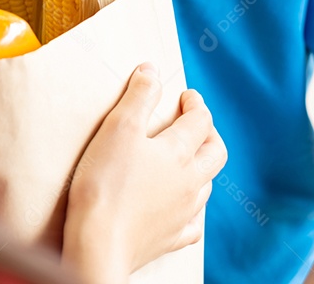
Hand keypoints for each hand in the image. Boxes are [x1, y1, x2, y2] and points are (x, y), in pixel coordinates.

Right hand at [62, 63, 226, 283]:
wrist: (98, 243)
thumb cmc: (105, 184)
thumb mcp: (118, 127)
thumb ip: (138, 96)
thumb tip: (152, 70)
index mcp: (179, 153)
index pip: (200, 121)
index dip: (196, 104)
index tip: (187, 95)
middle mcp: (189, 182)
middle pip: (215, 153)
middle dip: (210, 134)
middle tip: (198, 123)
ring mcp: (182, 212)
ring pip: (206, 186)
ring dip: (202, 168)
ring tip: (189, 159)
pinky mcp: (170, 238)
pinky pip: (192, 224)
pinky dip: (191, 210)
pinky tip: (183, 208)